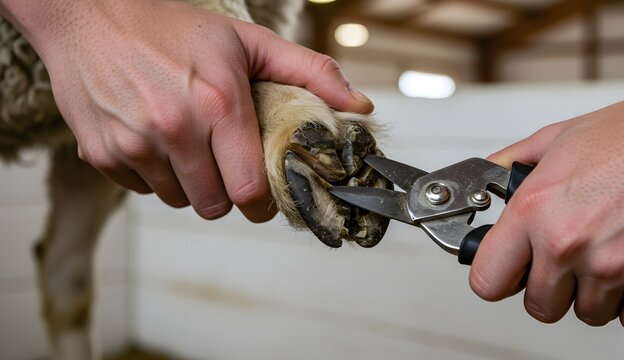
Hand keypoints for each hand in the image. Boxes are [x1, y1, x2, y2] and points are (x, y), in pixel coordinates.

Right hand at [2, 0, 372, 220]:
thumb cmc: (170, 27)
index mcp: (218, 103)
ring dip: (191, 184)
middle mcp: (175, 129)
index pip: (249, 191)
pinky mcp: (102, 153)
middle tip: (226, 165)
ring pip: (179, 201)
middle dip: (227, 193)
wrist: (87, 14)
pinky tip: (156, 140)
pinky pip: (142, 190)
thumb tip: (358, 106)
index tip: (263, 197)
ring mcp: (134, 144)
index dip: (262, 203)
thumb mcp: (247, 41)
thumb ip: (310, 73)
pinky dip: (155, 175)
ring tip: (189, 145)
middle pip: (215, 205)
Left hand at [470, 79, 623, 332]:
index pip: (487, 281)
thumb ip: (509, 165)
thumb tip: (486, 179)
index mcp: (533, 210)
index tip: (507, 272)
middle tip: (564, 258)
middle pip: (540, 306)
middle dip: (549, 286)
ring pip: (587, 313)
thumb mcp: (552, 141)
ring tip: (604, 251)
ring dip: (592, 292)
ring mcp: (613, 267)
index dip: (497, 278)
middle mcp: (568, 243)